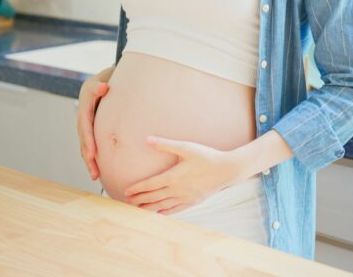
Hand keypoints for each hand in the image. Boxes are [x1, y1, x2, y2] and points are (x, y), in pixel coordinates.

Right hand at [76, 65, 114, 179]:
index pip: (86, 128)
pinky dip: (93, 158)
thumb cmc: (103, 81)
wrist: (101, 83)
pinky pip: (91, 146)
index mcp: (84, 110)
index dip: (89, 142)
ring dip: (90, 162)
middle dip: (89, 158)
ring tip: (96, 177)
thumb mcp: (101, 80)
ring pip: (86, 147)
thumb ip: (100, 86)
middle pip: (84, 142)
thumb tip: (104, 88)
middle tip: (94, 172)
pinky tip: (99, 170)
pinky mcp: (92, 131)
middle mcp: (83, 121)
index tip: (93, 154)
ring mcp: (87, 127)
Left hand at [124, 135, 241, 214]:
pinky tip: (159, 213)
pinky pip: (175, 209)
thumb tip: (147, 139)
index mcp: (173, 177)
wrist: (226, 170)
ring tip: (138, 210)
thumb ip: (165, 144)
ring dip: (149, 207)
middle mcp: (177, 190)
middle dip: (140, 199)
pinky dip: (165, 212)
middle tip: (127, 202)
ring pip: (163, 205)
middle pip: (154, 196)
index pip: (151, 184)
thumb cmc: (206, 156)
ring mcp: (185, 197)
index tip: (126, 191)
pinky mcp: (193, 201)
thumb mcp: (186, 147)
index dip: (138, 188)